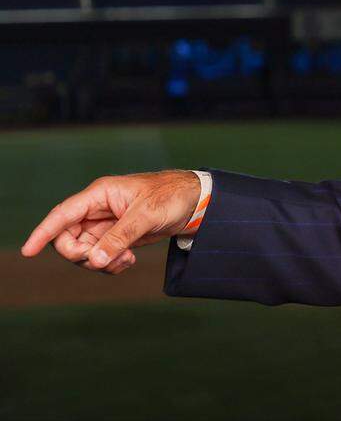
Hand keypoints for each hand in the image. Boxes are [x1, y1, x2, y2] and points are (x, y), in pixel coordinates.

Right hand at [20, 170, 201, 274]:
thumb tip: (96, 260)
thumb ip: (120, 237)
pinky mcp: (116, 237)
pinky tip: (129, 261)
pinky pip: (100, 257)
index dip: (43, 232)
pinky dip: (110, 264)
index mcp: (100, 194)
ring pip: (84, 251)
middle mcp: (97, 209)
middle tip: (103, 259)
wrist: (194, 201)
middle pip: (68, 238)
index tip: (28, 252)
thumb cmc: (170, 196)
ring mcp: (105, 225)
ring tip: (126, 260)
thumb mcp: (146, 215)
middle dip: (81, 254)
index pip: (63, 214)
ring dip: (99, 262)